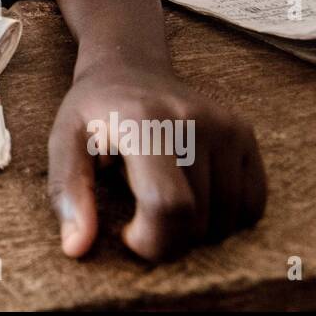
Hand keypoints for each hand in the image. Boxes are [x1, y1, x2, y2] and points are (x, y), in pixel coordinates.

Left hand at [47, 63, 265, 261]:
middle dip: (167, 239)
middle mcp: (193, 120)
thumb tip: (75, 248)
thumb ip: (67, 193)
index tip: (127, 234)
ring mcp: (226, 126)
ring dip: (195, 230)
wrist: (130, 68)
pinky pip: (252, 206)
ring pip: (226, 221)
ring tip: (163, 194)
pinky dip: (225, 219)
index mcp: (144, 121)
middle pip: (198, 221)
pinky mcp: (245, 135)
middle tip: (140, 214)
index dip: (151, 240)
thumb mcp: (64, 142)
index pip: (168, 204)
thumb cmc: (94, 113)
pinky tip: (194, 196)